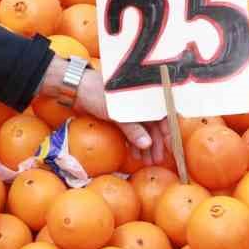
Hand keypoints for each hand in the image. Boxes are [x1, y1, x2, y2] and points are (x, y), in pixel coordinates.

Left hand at [38, 57, 166, 165]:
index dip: (169, 132)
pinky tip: (134, 154)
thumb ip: (133, 128)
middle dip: (157, 143)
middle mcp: (142, 101)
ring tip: (145, 161)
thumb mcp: (117, 113)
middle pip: (155, 124)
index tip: (171, 149)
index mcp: (145, 95)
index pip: (165, 114)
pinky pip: (133, 130)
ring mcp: (132, 108)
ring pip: (144, 129)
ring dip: (145, 145)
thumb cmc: (98, 94)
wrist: (77, 87)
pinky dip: (134, 142)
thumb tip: (148, 144)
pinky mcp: (122, 115)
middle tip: (156, 160)